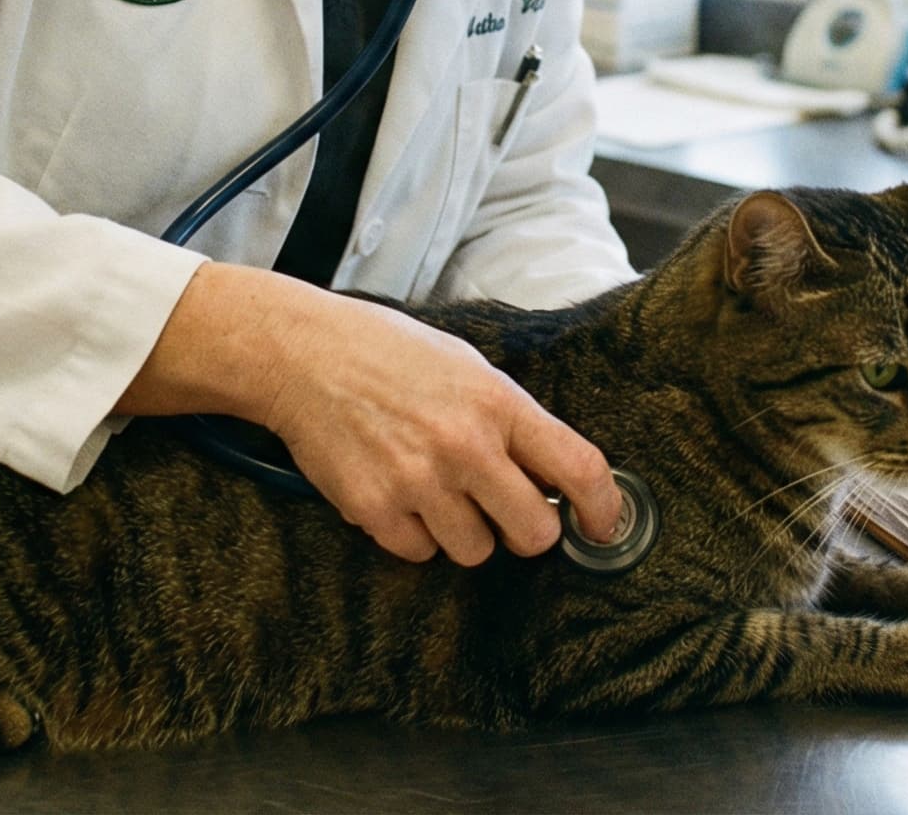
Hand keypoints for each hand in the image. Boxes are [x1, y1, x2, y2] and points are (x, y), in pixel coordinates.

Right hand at [257, 285, 620, 565]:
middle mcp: (465, 446)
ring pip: (475, 552)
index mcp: (499, 404)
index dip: (603, 510)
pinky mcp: (375, 508)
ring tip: (435, 489)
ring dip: (464, 532)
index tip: (602, 527)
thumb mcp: (468, 368)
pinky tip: (396, 492)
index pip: (579, 469)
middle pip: (534, 533)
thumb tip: (552, 479)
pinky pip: (419, 553)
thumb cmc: (390, 355)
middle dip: (526, 531)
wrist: (305, 355)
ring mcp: (419, 481)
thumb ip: (512, 421)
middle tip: (505, 512)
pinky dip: (414, 534)